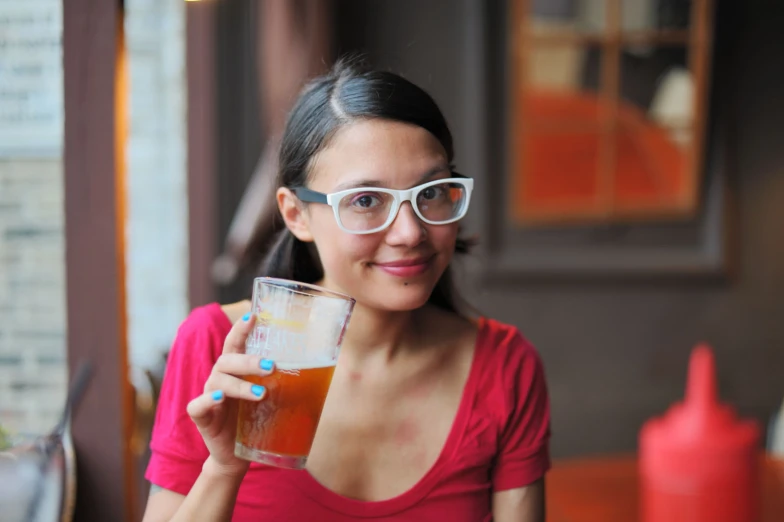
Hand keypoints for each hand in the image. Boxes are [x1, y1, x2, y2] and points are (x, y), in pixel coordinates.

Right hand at [186, 313, 274, 475]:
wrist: (236, 454)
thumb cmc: (255, 420)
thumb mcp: (272, 398)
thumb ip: (286, 382)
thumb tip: (327, 370)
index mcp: (235, 369)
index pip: (236, 343)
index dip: (242, 328)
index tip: (254, 315)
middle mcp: (220, 377)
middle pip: (228, 359)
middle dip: (249, 361)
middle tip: (272, 365)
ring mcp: (209, 396)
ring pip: (218, 380)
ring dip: (240, 385)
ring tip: (261, 393)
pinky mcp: (202, 417)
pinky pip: (198, 405)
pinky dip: (208, 400)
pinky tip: (221, 399)